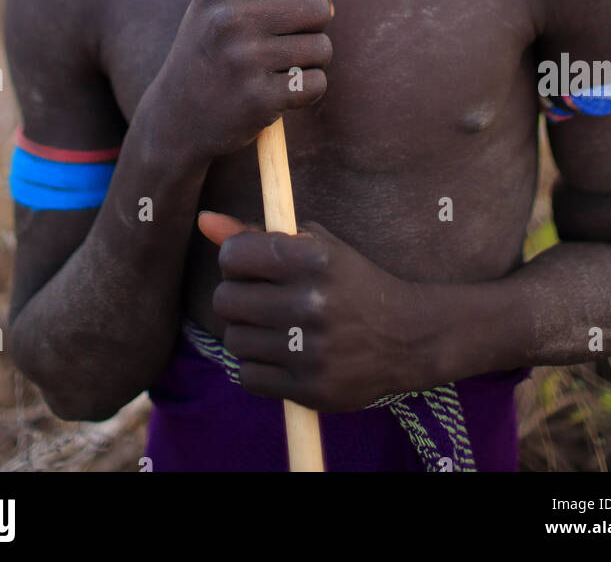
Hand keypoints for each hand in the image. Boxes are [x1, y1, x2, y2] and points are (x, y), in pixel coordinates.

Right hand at [151, 0, 333, 164]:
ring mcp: (242, 60)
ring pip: (322, 48)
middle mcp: (228, 18)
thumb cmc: (211, 51)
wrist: (175, 118)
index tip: (306, 6)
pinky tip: (277, 93)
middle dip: (316, 27)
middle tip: (289, 43)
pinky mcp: (258, 99)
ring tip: (277, 69)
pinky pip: (316, 83)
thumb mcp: (227, 4)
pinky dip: (306, 90)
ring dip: (310, 62)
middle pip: (318, 6)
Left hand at [198, 212, 416, 412]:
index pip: (233, 255)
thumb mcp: (315, 246)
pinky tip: (282, 355)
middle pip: (225, 300)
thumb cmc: (351, 282)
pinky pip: (247, 376)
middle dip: (236, 297)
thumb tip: (204, 220)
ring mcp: (310, 350)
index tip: (252, 266)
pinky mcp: (309, 388)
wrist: (406, 336)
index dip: (235, 259)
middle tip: (260, 299)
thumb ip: (257, 233)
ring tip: (275, 327)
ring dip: (247, 333)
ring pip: (234, 340)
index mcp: (313, 259)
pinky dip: (257, 366)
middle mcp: (311, 303)